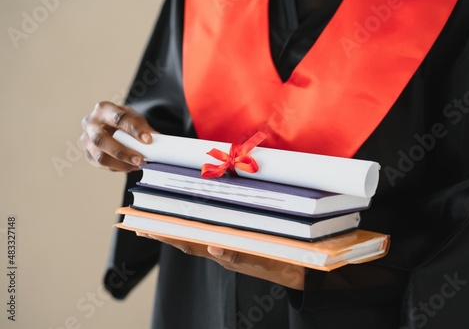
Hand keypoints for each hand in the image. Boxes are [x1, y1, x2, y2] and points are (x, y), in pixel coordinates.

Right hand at [81, 101, 156, 171]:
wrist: (109, 123)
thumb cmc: (123, 120)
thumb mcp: (135, 118)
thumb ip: (144, 128)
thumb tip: (159, 142)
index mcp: (103, 109)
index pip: (118, 118)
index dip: (134, 129)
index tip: (148, 139)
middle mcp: (90, 123)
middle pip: (101, 140)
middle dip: (123, 152)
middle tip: (141, 159)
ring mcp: (86, 140)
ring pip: (100, 156)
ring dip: (121, 164)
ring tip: (138, 165)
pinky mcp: (88, 154)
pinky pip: (102, 165)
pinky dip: (118, 168)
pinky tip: (131, 167)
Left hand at [137, 233, 305, 289]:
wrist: (302, 274)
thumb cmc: (285, 264)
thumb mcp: (266, 261)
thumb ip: (242, 256)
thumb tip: (214, 248)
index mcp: (225, 253)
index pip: (188, 242)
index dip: (166, 233)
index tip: (143, 226)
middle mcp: (222, 251)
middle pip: (186, 239)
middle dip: (162, 230)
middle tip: (138, 222)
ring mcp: (228, 249)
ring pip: (196, 238)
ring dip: (175, 230)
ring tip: (154, 223)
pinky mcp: (237, 247)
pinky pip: (210, 238)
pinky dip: (195, 230)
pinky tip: (189, 225)